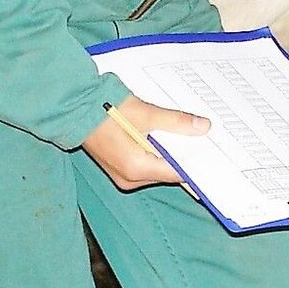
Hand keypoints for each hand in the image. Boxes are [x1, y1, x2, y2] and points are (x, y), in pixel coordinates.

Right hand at [82, 94, 209, 190]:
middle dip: (184, 158)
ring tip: (185, 137)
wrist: (75, 107)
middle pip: (168, 173)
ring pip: (157, 170)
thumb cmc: (105, 110)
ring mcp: (123, 176)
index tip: (213, 155)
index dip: (196, 164)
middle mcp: (130, 179)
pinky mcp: (119, 168)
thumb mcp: (145, 113)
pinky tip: (164, 139)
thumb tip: (202, 127)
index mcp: (137, 169)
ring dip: (170, 155)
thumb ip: (176, 122)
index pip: (178, 174)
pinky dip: (156, 155)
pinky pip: (145, 165)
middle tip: (203, 141)